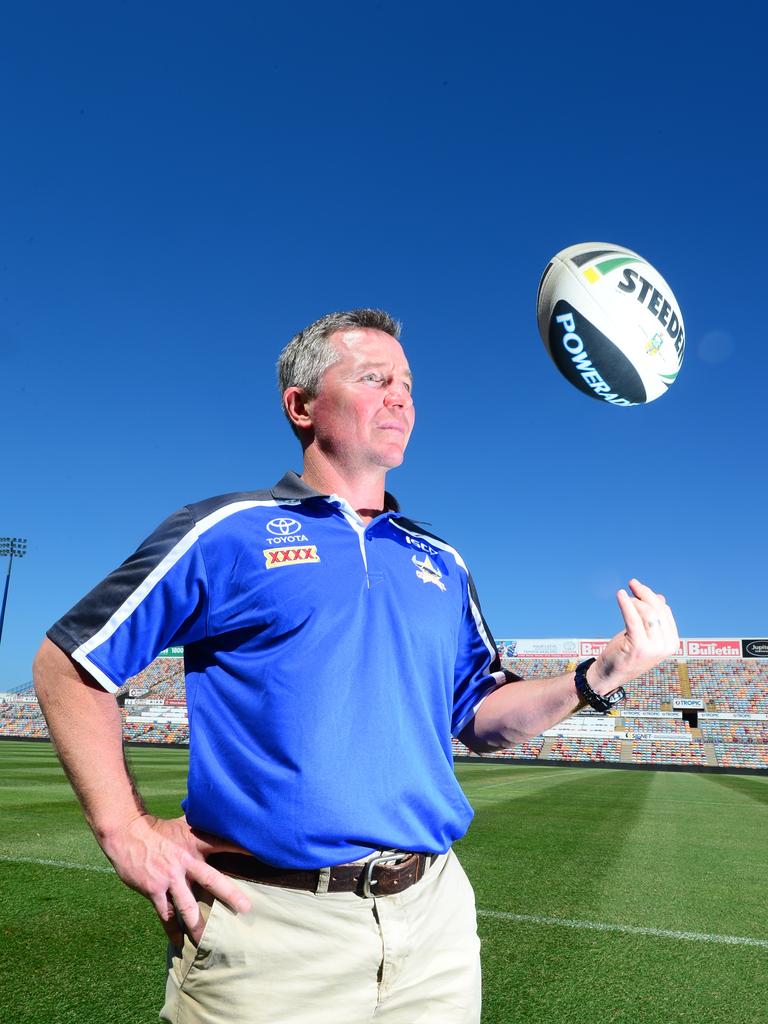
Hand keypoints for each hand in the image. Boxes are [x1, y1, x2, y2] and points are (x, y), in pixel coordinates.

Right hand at [100, 814, 251, 945]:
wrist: (127, 834)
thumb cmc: (158, 829)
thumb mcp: (183, 823)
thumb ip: (201, 825)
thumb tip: (218, 813)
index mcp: (195, 843)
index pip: (224, 844)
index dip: (242, 849)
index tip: (263, 856)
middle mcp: (185, 862)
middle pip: (211, 880)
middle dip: (230, 895)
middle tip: (246, 909)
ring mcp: (169, 878)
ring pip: (187, 906)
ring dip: (198, 925)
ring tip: (209, 941)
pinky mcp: (154, 890)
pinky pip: (166, 915)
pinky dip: (172, 930)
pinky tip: (179, 944)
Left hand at [590, 578, 678, 694]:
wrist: (609, 675)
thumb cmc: (626, 653)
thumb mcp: (643, 635)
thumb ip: (653, 619)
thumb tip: (660, 597)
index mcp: (671, 643)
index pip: (665, 612)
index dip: (652, 597)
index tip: (639, 588)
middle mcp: (666, 646)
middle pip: (658, 611)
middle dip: (645, 593)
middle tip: (633, 583)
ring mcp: (653, 648)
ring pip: (647, 613)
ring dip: (635, 600)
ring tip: (625, 596)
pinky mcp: (638, 646)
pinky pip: (633, 619)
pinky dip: (626, 604)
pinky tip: (620, 595)